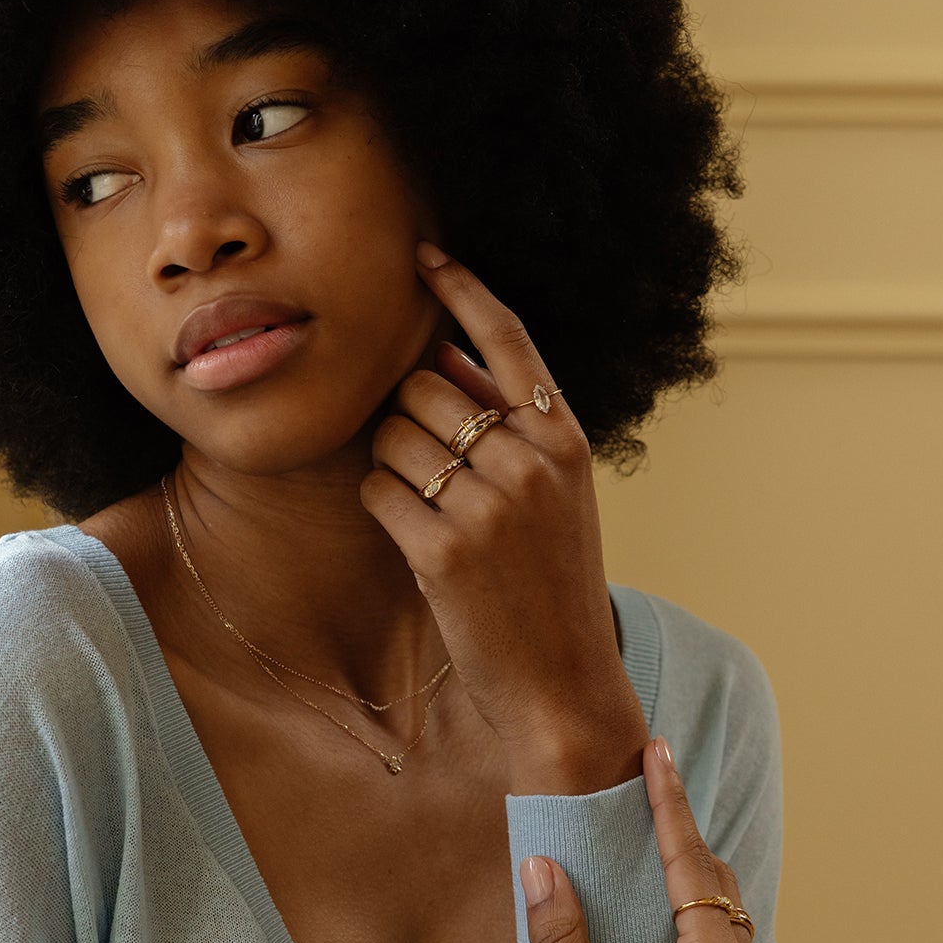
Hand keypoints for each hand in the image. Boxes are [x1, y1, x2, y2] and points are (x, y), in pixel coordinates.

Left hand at [359, 243, 648, 793]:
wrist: (565, 685)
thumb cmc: (552, 588)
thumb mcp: (557, 499)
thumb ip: (512, 429)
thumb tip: (446, 360)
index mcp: (565, 440)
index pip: (508, 338)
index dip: (461, 289)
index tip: (423, 257)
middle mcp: (532, 461)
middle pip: (423, 387)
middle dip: (408, 420)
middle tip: (432, 475)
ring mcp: (491, 505)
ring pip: (392, 436)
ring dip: (391, 466)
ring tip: (430, 513)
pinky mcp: (446, 551)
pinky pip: (377, 491)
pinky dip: (382, 510)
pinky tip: (413, 544)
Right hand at [522, 738, 776, 942]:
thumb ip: (562, 942)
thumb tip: (541, 867)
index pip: (691, 870)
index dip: (671, 807)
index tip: (658, 752)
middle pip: (724, 898)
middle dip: (689, 845)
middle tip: (661, 795)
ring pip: (735, 942)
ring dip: (702, 898)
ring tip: (670, 864)